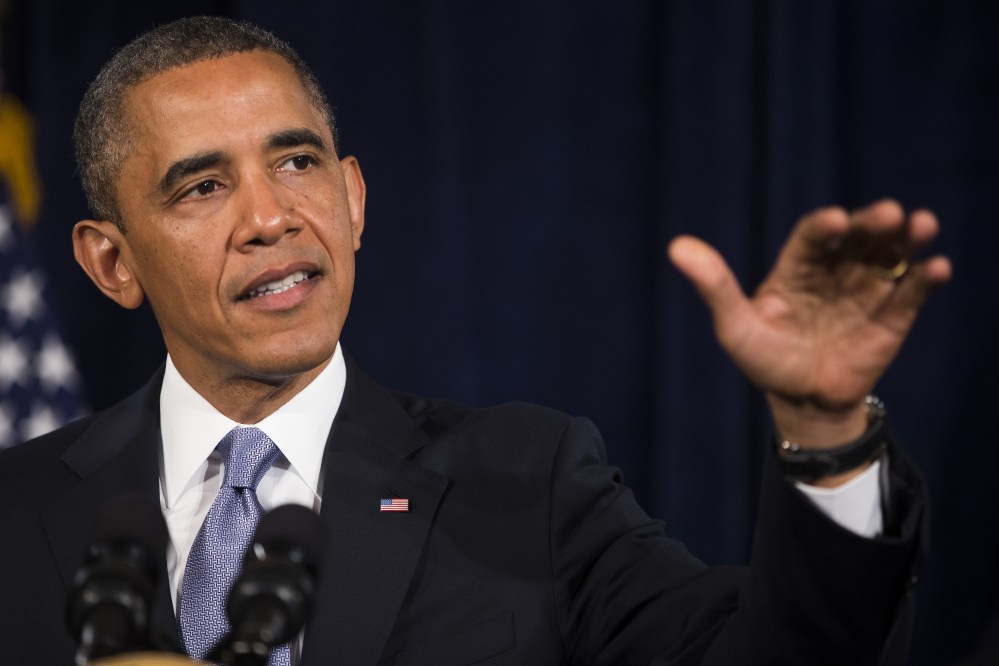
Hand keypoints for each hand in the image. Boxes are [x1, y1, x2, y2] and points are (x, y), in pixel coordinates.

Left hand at [668, 199, 950, 451]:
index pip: (813, 237)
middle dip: (874, 223)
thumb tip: (676, 246)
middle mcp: (836, 269)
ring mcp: (867, 289)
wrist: (802, 403)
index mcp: (798, 266)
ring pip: (891, 255)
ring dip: (908, 238)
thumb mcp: (735, 326)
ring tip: (922, 224)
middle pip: (859, 237)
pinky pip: (912, 292)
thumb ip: (714, 286)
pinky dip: (925, 278)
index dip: (825, 227)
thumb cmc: (764, 360)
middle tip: (890, 213)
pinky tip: (936, 269)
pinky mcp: (894, 315)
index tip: (835, 220)